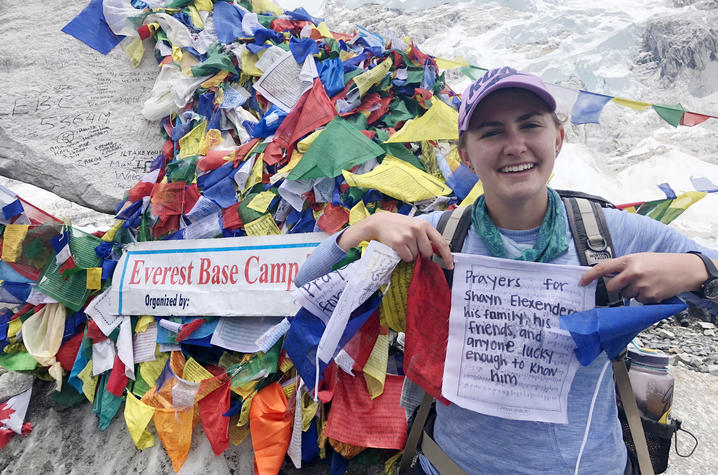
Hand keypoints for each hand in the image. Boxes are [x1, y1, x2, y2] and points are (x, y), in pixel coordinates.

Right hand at [337, 211, 453, 267]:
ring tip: (403, 244)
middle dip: (421, 254)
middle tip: (412, 247)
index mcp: (425, 225)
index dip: (447, 256)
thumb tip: (439, 253)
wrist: (380, 222)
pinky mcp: (398, 243)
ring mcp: (408, 236)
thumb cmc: (400, 226)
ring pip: (416, 256)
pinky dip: (403, 257)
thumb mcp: (416, 225)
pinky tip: (398, 248)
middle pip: (428, 253)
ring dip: (410, 254)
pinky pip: (407, 258)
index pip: (441, 242)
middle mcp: (418, 229)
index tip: (450, 265)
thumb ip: (427, 236)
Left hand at [579, 252, 708, 303]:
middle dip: (616, 288)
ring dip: (633, 292)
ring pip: (626, 295)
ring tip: (647, 283)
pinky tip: (654, 289)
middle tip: (629, 283)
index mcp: (628, 260)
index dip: (589, 276)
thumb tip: (607, 277)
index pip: (602, 268)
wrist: (684, 269)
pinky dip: (645, 297)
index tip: (581, 282)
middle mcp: (632, 272)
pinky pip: (639, 301)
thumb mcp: (640, 259)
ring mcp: (641, 285)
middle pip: (611, 287)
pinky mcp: (650, 296)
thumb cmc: (660, 263)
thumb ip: (624, 267)